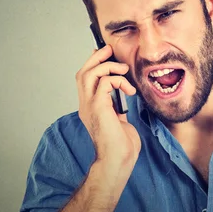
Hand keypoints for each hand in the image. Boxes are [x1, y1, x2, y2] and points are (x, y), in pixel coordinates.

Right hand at [75, 45, 139, 169]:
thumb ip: (117, 109)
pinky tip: (129, 90)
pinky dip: (118, 80)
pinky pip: (104, 82)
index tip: (107, 55)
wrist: (117, 161)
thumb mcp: (119, 122)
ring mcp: (89, 106)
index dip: (94, 65)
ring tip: (123, 69)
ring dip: (107, 66)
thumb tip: (123, 99)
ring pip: (89, 74)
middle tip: (109, 50)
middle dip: (96, 58)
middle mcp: (85, 106)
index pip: (85, 80)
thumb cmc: (121, 147)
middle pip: (82, 73)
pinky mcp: (98, 107)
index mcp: (90, 108)